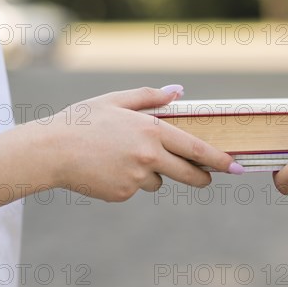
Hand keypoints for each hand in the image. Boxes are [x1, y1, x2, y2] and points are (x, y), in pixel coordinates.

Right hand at [35, 85, 242, 201]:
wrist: (50, 150)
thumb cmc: (84, 120)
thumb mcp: (117, 100)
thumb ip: (151, 97)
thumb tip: (180, 92)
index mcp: (152, 130)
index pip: (196, 149)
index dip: (219, 159)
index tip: (236, 166)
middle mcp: (149, 156)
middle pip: (189, 174)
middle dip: (202, 178)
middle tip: (205, 178)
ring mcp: (136, 178)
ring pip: (159, 181)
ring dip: (153, 174)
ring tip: (123, 158)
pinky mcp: (123, 194)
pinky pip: (136, 188)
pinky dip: (130, 181)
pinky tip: (109, 169)